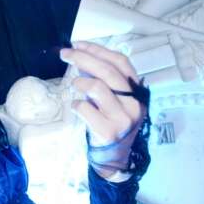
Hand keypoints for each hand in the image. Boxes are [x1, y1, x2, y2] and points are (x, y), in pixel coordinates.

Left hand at [60, 41, 146, 175]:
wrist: (114, 159)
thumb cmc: (111, 125)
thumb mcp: (113, 101)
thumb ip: (103, 81)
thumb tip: (81, 59)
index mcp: (137, 92)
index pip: (120, 62)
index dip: (98, 50)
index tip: (79, 44)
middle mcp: (134, 104)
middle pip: (107, 71)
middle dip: (83, 58)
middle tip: (65, 54)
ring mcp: (123, 118)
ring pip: (97, 87)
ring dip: (80, 83)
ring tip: (74, 86)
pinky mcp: (108, 131)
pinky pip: (86, 109)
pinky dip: (76, 105)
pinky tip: (76, 107)